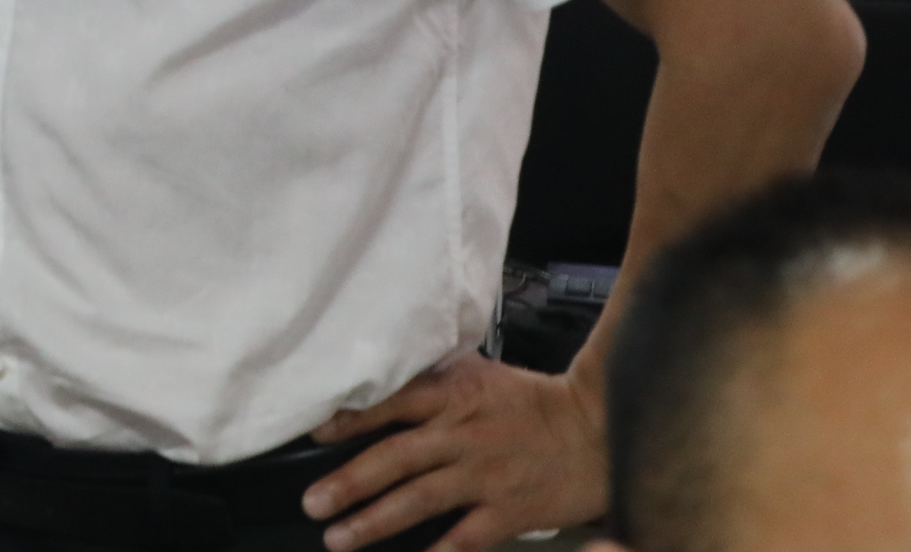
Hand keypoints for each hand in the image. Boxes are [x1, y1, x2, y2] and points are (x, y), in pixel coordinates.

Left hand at [302, 351, 606, 550]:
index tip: (314, 436)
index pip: (390, 404)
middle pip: (395, 459)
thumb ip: (433, 379)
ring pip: (419, 500)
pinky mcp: (509, 511)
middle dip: (349, 483)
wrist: (598, 430)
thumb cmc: (530, 401)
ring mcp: (485, 475)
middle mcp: (461, 434)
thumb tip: (382, 379)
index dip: (350, 421)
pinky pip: (465, 537)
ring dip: (374, 521)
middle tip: (312, 504)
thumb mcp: (478, 375)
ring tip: (337, 539)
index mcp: (451, 395)